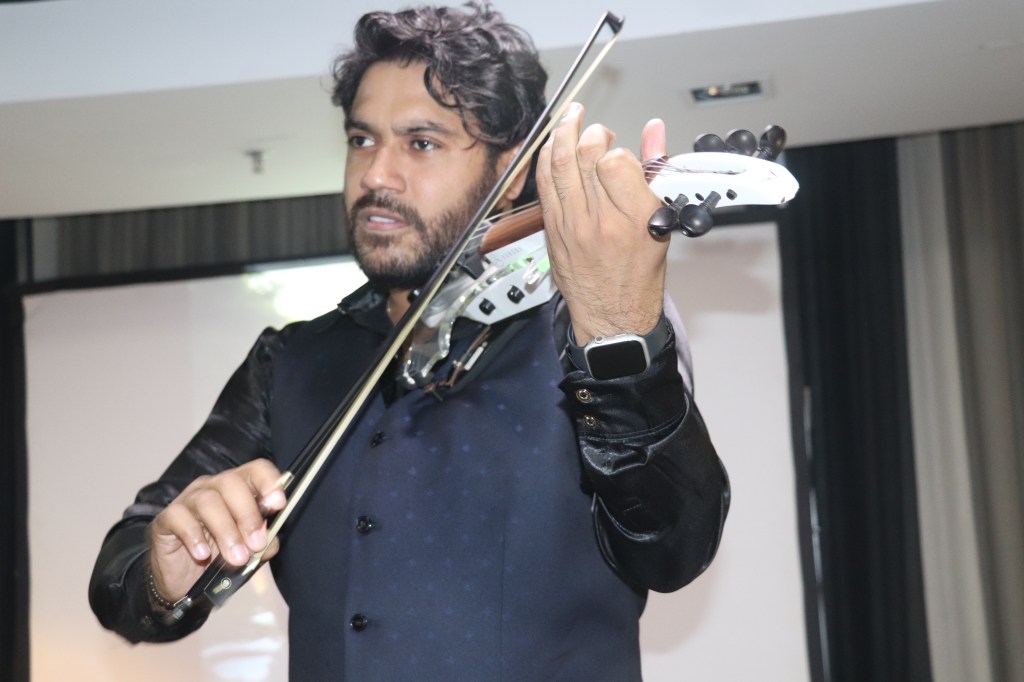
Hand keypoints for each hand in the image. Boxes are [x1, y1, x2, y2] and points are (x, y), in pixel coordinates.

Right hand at [147, 459, 287, 600]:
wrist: (185, 582)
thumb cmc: (221, 557)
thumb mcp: (249, 552)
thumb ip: (263, 543)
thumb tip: (269, 538)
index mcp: (239, 489)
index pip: (255, 470)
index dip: (269, 482)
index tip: (278, 504)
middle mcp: (213, 487)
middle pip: (232, 483)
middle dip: (247, 514)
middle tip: (256, 544)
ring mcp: (188, 499)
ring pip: (208, 501)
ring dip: (226, 531)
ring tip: (236, 558)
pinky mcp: (167, 518)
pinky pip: (180, 518)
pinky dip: (194, 537)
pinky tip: (203, 555)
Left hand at [536, 103, 668, 343]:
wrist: (612, 316)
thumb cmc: (639, 275)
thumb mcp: (660, 223)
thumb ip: (655, 171)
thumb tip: (654, 131)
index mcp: (634, 220)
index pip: (615, 162)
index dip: (617, 150)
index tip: (621, 154)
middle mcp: (600, 222)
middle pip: (585, 157)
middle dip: (590, 133)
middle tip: (597, 130)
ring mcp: (571, 227)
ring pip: (558, 166)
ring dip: (562, 134)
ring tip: (570, 117)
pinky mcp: (552, 231)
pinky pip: (544, 186)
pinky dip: (546, 160)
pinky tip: (552, 146)